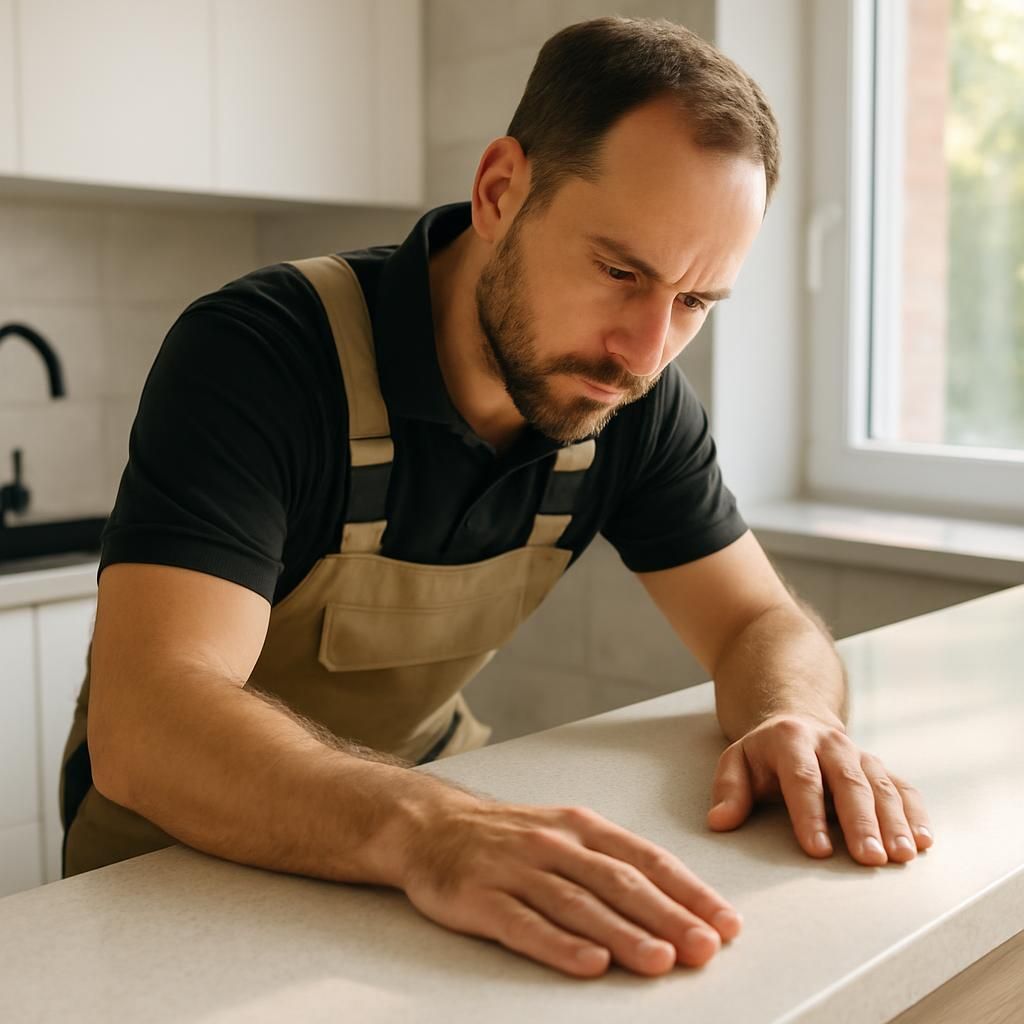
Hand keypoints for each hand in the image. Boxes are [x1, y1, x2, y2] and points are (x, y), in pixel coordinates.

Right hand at [397, 794, 742, 977]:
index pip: (646, 858)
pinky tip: (587, 963)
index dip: (688, 891)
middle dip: (667, 916)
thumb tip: (674, 906)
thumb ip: (609, 865)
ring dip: (622, 934)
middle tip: (705, 947)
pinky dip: (559, 945)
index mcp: (581, 826)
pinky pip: (524, 924)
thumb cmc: (507, 837)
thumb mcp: (563, 834)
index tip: (726, 922)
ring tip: (660, 961)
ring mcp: (516, 868)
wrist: (430, 825)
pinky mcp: (480, 896)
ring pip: (578, 904)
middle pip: (618, 882)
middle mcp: (553, 843)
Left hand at [706, 713, 933, 864]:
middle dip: (861, 822)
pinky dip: (916, 813)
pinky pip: (903, 788)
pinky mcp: (880, 768)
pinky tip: (924, 841)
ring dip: (894, 822)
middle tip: (869, 859)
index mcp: (791, 740)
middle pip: (849, 783)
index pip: (802, 778)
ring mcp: (859, 754)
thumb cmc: (764, 753)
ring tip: (902, 856)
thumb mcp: (737, 761)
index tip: (817, 851)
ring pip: (881, 786)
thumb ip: (729, 790)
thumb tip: (720, 821)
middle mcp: (830, 744)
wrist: (797, 717)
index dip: (809, 815)